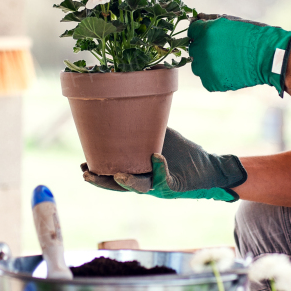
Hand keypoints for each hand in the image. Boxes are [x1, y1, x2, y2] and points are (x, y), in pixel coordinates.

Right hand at [80, 128, 246, 201]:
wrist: (208, 167)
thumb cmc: (181, 153)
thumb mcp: (159, 137)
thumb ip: (143, 128)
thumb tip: (128, 103)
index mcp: (137, 171)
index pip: (113, 174)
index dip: (98, 172)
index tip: (82, 165)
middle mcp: (145, 182)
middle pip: (119, 186)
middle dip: (103, 182)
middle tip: (87, 174)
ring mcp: (159, 186)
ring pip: (139, 188)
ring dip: (127, 182)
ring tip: (117, 174)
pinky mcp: (175, 186)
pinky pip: (165, 179)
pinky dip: (160, 168)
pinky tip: (156, 156)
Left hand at [188, 15, 290, 93]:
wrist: (268, 57)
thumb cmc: (252, 35)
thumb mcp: (231, 21)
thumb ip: (210, 19)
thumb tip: (196, 17)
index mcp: (205, 32)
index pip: (192, 31)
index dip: (201, 32)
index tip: (211, 35)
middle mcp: (202, 50)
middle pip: (193, 49)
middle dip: (204, 48)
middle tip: (222, 49)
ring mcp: (206, 68)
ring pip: (198, 66)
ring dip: (207, 63)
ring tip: (226, 61)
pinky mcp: (212, 83)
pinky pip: (207, 79)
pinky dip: (215, 76)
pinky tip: (229, 70)